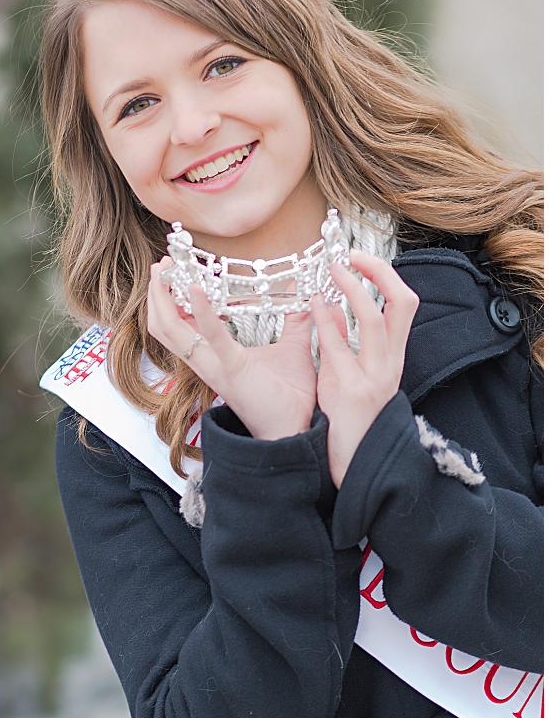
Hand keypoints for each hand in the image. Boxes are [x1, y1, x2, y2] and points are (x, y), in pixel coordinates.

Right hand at [148, 257, 317, 440]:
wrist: (298, 429)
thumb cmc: (291, 397)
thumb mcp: (293, 349)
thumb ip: (297, 322)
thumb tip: (308, 296)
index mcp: (214, 358)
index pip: (177, 327)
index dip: (167, 301)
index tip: (171, 273)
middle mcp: (205, 362)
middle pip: (163, 326)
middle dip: (157, 294)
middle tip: (161, 266)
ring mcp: (214, 366)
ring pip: (170, 331)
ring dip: (164, 298)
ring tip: (166, 272)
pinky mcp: (232, 369)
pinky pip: (210, 338)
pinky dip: (202, 312)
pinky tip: (196, 288)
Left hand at [311, 251, 418, 486]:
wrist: (355, 462)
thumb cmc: (349, 418)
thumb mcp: (348, 374)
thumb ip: (342, 343)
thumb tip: (330, 310)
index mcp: (393, 356)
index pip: (403, 305)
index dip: (385, 276)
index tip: (361, 258)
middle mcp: (390, 363)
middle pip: (402, 303)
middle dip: (378, 273)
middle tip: (350, 255)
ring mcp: (374, 376)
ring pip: (373, 321)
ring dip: (353, 289)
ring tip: (333, 270)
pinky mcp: (351, 391)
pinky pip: (339, 349)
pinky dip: (327, 323)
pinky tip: (314, 306)